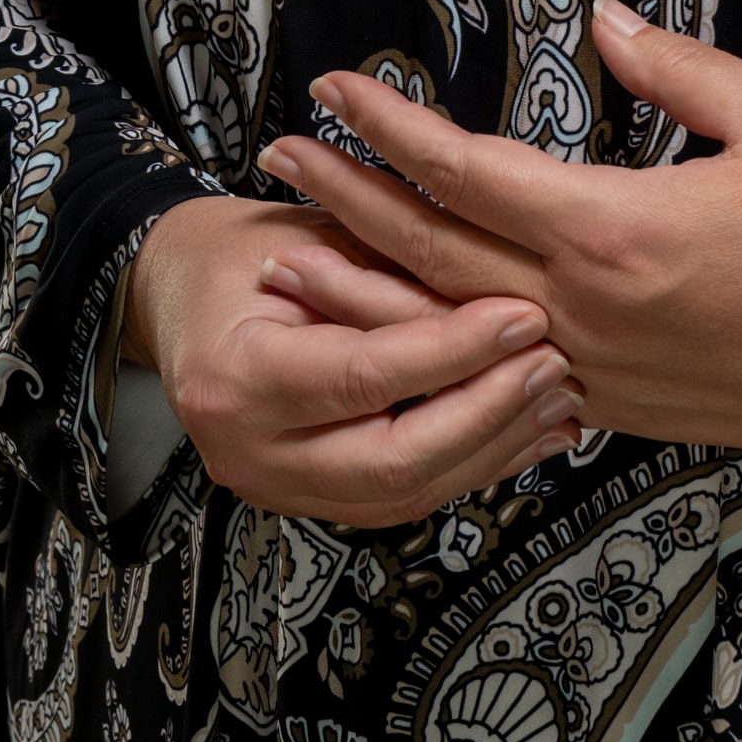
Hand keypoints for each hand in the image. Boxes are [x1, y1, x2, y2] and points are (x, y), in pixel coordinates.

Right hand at [119, 195, 582, 526]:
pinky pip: (405, 497)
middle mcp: (250, 454)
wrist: (184, 299)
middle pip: (394, 461)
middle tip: (552, 363)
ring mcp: (278, 489)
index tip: (523, 317)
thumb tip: (497, 304)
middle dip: (488, 414)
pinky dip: (472, 465)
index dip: (454, 351)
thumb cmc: (243, 256)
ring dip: (494, 448)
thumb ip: (388, 281)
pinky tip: (527, 433)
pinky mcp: (312, 500)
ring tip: (556, 398)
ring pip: (409, 494)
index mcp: (235, 379)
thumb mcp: (308, 241)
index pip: (365, 377)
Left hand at [254, 0, 741, 463]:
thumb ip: (675, 67)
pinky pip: (498, 383)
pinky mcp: (610, 407)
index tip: (337, 89)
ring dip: (362, 291)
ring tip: (291, 261)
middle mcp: (583, 308)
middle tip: (278, 163)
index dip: (391, 128)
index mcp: (614, 230)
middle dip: (344, 201)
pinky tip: (397, 345)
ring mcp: (591, 368)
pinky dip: (436, 357)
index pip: (467, 171)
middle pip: (432, 251)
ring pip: (447, 331)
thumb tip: (607, 19)